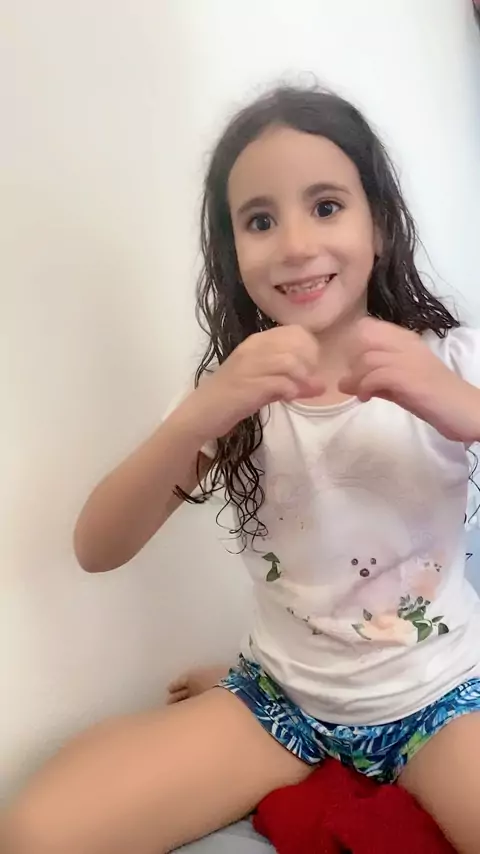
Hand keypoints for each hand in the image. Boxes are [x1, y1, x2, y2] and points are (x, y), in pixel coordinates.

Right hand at [181, 326, 323, 441]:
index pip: (295, 331)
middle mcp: (253, 348)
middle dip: (309, 363)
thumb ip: (290, 380)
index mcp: (256, 342)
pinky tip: (288, 399)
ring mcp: (250, 366)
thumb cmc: (232, 397)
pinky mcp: (249, 386)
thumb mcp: (263, 383)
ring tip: (297, 391)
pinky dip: (291, 391)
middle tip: (306, 380)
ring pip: (290, 361)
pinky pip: (281, 382)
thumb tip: (321, 385)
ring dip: (301, 378)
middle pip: (296, 343)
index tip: (310, 367)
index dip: (309, 348)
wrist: (201, 413)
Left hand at [339, 317, 479, 442]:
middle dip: (351, 360)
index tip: (352, 364)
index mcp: (407, 341)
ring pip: (367, 358)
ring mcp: (408, 359)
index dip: (354, 343)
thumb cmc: (435, 399)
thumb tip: (344, 382)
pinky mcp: (408, 377)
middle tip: (354, 381)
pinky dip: (364, 388)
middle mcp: (407, 344)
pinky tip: (366, 399)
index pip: (370, 326)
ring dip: (356, 378)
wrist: (465, 410)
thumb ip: (375, 380)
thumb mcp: (401, 385)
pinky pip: (375, 375)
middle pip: (364, 336)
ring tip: (360, 393)